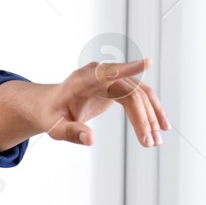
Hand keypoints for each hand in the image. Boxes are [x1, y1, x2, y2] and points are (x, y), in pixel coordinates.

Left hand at [41, 57, 166, 147]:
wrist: (49, 104)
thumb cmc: (49, 114)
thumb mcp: (53, 126)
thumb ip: (70, 132)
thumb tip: (90, 139)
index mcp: (81, 80)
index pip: (107, 72)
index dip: (128, 68)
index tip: (147, 62)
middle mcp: (99, 74)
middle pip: (130, 92)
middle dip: (144, 117)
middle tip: (151, 142)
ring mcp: (111, 79)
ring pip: (140, 95)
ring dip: (152, 117)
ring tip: (157, 141)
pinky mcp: (117, 86)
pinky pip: (138, 97)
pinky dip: (149, 113)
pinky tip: (157, 128)